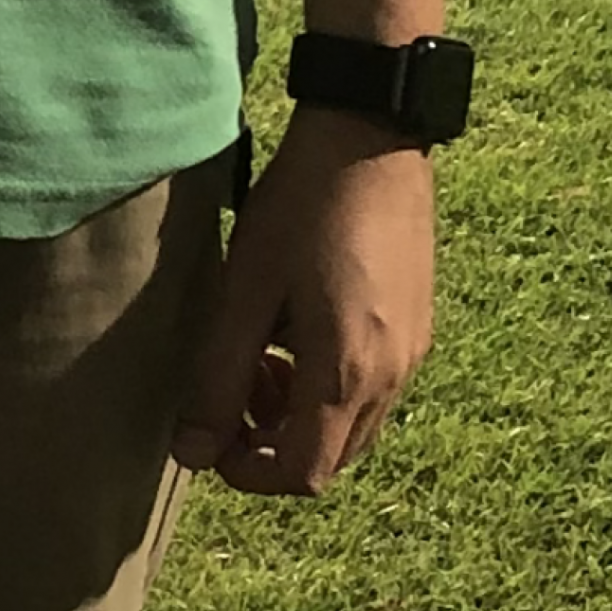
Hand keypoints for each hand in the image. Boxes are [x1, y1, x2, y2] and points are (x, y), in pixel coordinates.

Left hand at [169, 106, 435, 495]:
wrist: (370, 136)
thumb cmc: (301, 208)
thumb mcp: (244, 294)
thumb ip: (216, 381)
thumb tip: (192, 453)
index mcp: (348, 374)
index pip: (303, 474)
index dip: (249, 472)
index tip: (211, 435)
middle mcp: (394, 376)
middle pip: (332, 458)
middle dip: (273, 443)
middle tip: (232, 386)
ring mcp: (414, 351)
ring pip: (354, 424)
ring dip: (301, 414)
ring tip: (262, 354)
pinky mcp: (419, 324)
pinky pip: (375, 387)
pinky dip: (332, 385)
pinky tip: (301, 328)